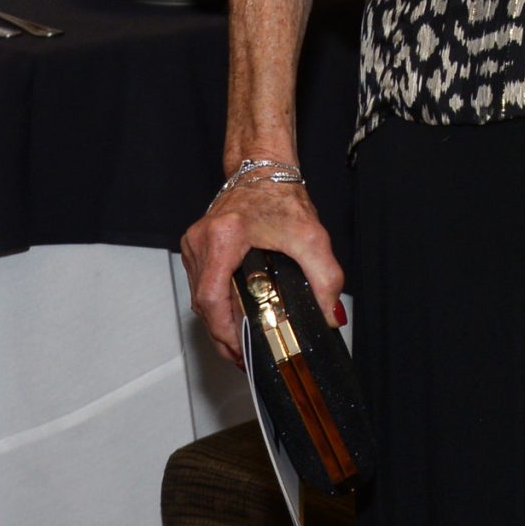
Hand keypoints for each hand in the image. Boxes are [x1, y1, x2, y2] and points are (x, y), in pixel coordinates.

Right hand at [179, 177, 346, 367]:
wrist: (264, 170)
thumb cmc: (282, 197)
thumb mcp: (312, 238)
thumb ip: (326, 278)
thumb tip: (330, 316)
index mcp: (224, 236)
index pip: (212, 297)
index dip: (224, 330)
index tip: (241, 350)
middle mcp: (201, 241)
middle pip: (204, 303)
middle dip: (224, 334)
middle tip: (245, 355)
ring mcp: (194, 245)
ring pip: (201, 297)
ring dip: (220, 321)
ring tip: (243, 341)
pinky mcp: (196, 247)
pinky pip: (202, 285)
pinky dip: (218, 304)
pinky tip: (234, 316)